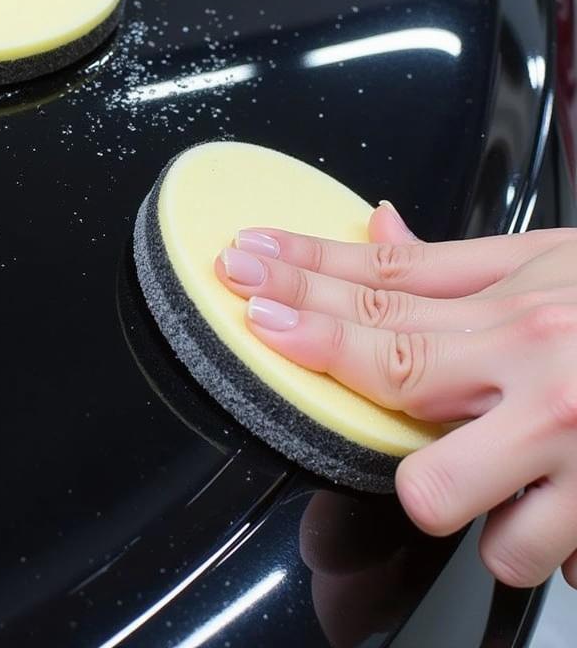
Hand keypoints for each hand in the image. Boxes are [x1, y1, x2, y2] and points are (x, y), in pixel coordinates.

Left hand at [216, 203, 576, 588]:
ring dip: (455, 492)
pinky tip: (559, 505)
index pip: (379, 287)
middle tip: (269, 321)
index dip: (299, 273)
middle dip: (316, 346)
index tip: (245, 263)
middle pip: (389, 369)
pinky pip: (528, 558)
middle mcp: (537, 370)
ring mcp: (570, 447)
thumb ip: (450, 263)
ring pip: (442, 498)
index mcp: (519, 305)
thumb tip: (372, 230)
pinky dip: (534, 540)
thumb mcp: (552, 263)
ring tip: (494, 464)